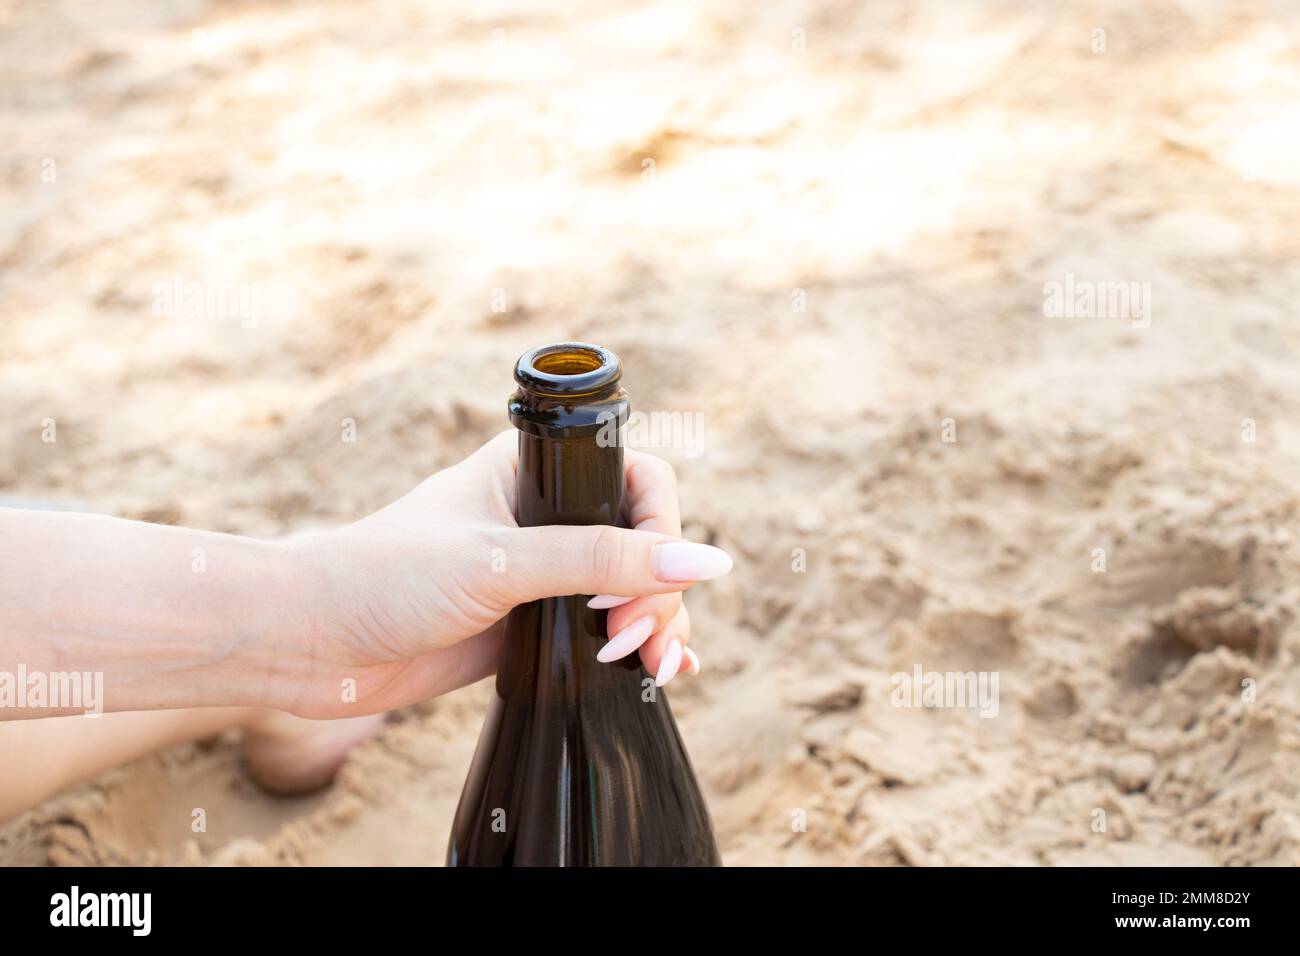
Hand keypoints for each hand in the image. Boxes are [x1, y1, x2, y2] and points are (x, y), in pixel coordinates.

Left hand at [283, 431, 732, 717]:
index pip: (638, 480)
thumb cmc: (387, 576)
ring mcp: (542, 574)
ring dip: (658, 625)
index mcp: (536, 469)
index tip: (647, 578)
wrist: (310, 642)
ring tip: (653, 666)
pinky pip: (606, 630)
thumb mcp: (502, 562)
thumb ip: (604, 559)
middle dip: (658, 591)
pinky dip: (642, 647)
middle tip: (628, 637)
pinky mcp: (533, 626)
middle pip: (646, 540)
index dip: (662, 526)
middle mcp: (547, 516)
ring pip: (633, 589)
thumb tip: (706, 561)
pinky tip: (665, 671)